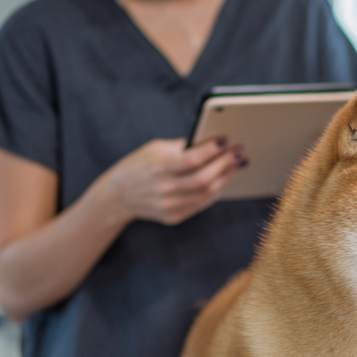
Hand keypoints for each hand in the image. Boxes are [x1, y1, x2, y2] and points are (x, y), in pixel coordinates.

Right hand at [100, 138, 245, 226]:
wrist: (116, 196)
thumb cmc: (139, 165)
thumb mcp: (154, 149)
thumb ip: (182, 147)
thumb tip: (212, 142)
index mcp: (157, 168)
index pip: (191, 160)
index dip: (211, 150)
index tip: (225, 139)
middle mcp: (163, 189)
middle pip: (204, 179)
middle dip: (226, 164)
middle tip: (240, 152)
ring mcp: (168, 206)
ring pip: (207, 193)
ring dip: (226, 177)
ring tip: (236, 164)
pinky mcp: (172, 217)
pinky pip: (201, 204)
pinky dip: (215, 192)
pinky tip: (223, 180)